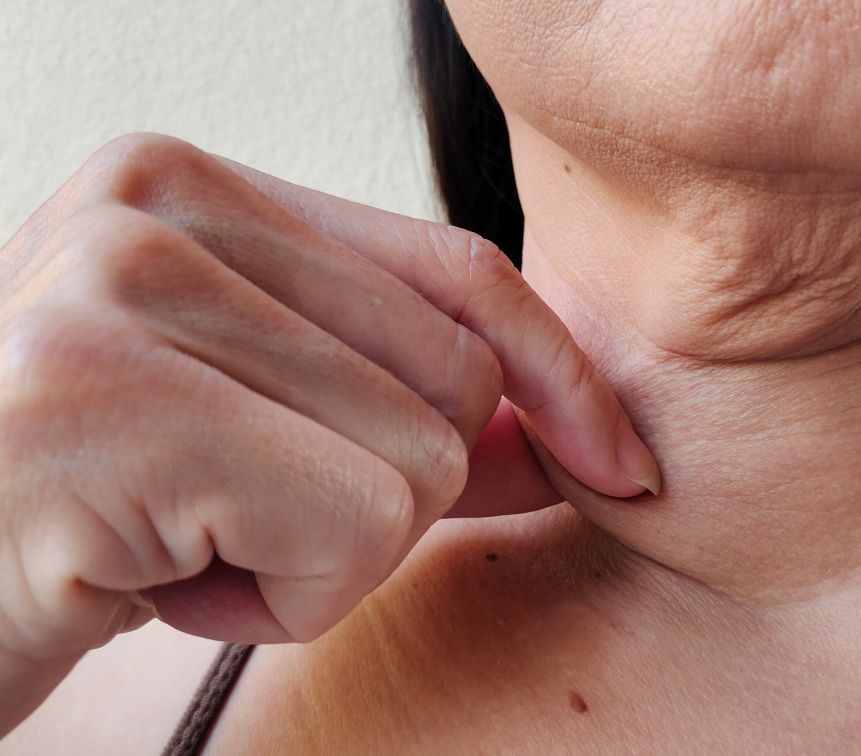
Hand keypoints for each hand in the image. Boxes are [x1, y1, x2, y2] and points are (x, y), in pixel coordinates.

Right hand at [0, 133, 659, 734]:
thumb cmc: (82, 507)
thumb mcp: (259, 429)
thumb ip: (405, 409)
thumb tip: (561, 433)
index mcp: (188, 185)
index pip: (454, 269)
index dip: (554, 372)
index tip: (611, 456)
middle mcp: (150, 210)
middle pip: (452, 379)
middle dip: (378, 496)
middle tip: (234, 518)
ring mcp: (119, 294)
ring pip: (415, 463)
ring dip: (318, 554)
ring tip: (185, 546)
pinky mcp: (109, 405)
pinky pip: (349, 527)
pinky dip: (281, 599)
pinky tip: (160, 583)